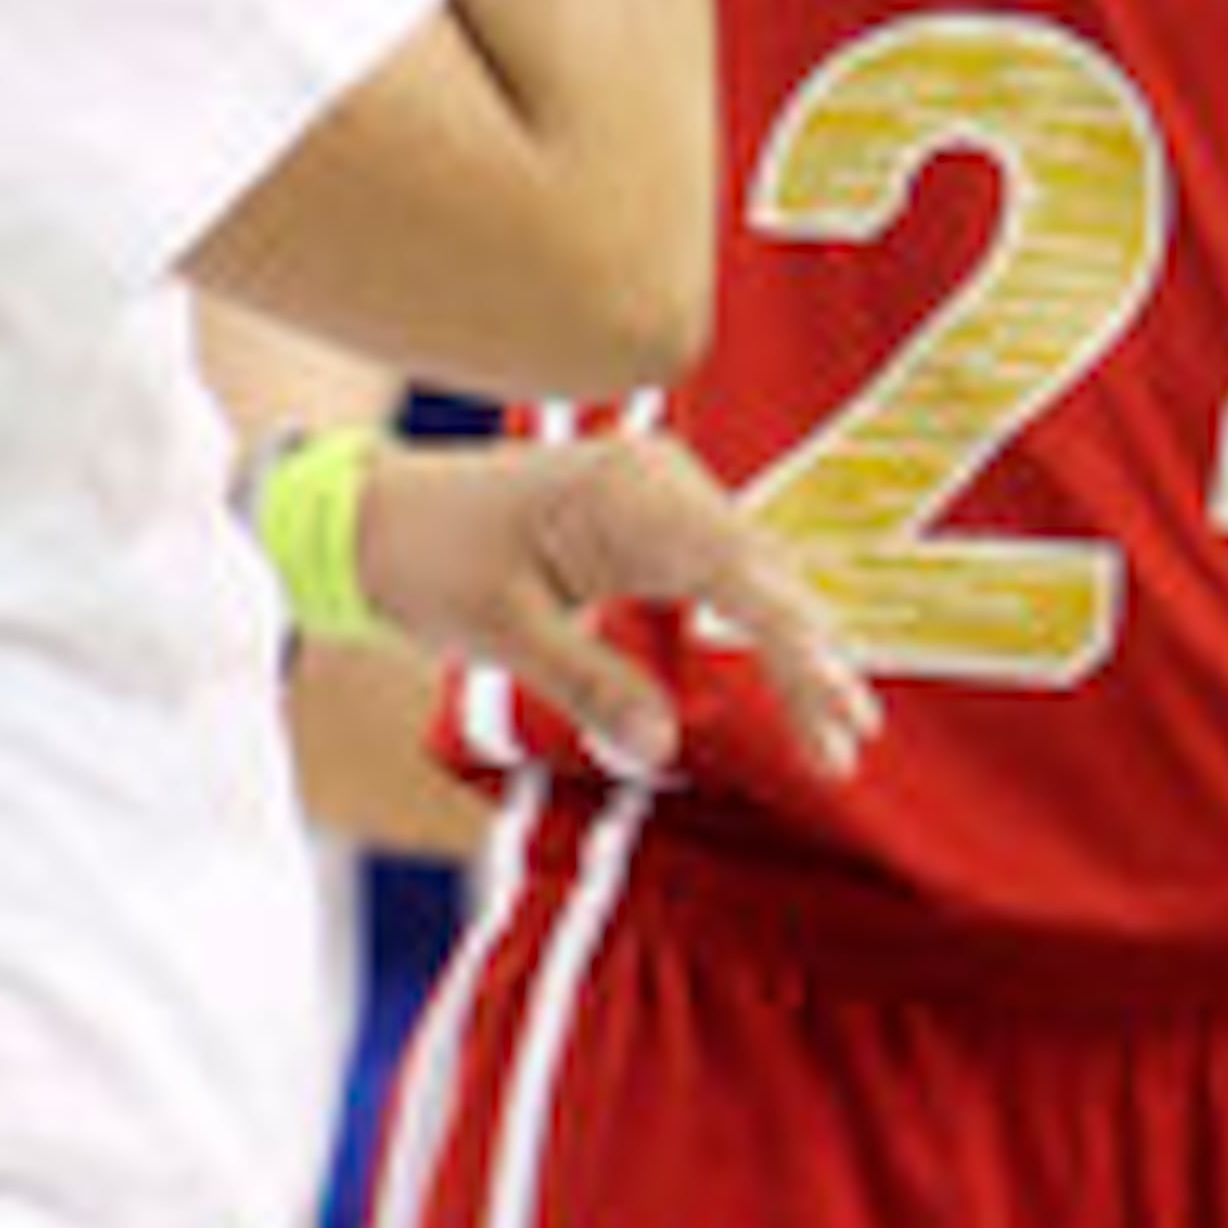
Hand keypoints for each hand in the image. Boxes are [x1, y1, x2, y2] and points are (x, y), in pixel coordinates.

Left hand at [352, 427, 877, 788]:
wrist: (378, 515)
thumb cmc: (428, 560)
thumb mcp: (499, 631)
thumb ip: (587, 685)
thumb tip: (664, 749)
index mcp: (624, 492)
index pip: (736, 572)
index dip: (792, 646)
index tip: (831, 708)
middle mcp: (658, 478)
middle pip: (762, 576)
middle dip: (809, 661)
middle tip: (849, 747)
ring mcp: (661, 492)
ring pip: (755, 576)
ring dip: (796, 650)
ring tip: (842, 731)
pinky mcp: (653, 519)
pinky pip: (727, 573)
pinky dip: (762, 627)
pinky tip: (799, 679)